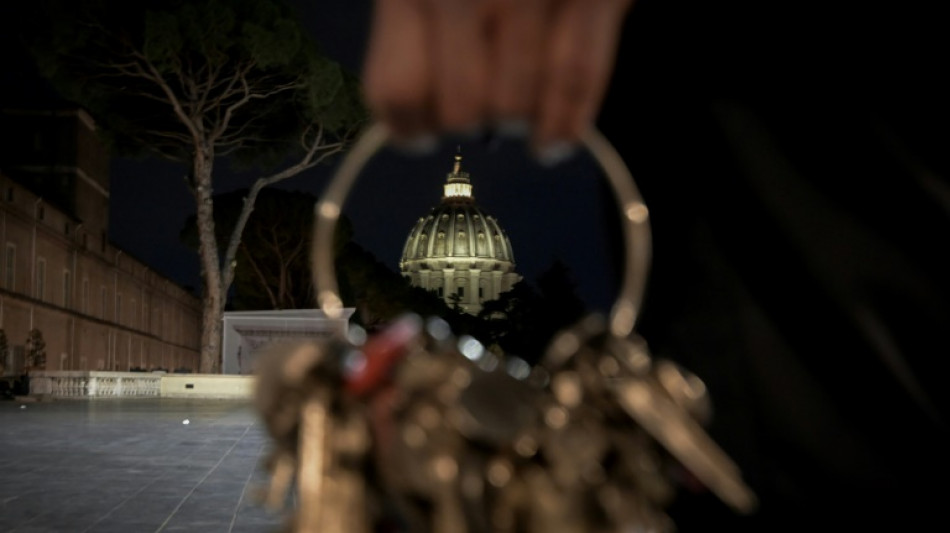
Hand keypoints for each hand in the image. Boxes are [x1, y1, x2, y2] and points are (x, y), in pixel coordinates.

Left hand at [363, 0, 632, 161]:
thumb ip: (412, 17)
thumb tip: (412, 102)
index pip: (398, 91)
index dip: (408, 129)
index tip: (420, 136)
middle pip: (461, 108)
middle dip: (471, 125)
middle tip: (482, 120)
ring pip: (517, 105)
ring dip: (522, 131)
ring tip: (532, 138)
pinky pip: (577, 79)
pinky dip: (566, 123)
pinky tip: (558, 139)